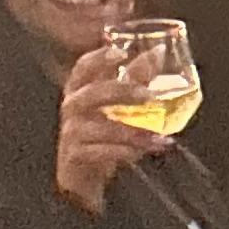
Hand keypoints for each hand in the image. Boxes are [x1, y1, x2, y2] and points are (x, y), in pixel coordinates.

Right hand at [55, 44, 170, 212]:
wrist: (82, 176)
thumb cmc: (100, 134)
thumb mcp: (118, 103)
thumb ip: (135, 78)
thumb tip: (157, 52)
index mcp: (79, 90)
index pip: (83, 67)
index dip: (99, 58)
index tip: (121, 52)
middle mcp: (72, 108)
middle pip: (91, 93)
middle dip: (122, 91)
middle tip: (149, 96)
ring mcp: (71, 132)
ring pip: (100, 126)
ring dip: (131, 130)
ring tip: (156, 134)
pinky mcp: (75, 155)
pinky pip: (101, 151)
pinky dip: (125, 151)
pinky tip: (143, 151)